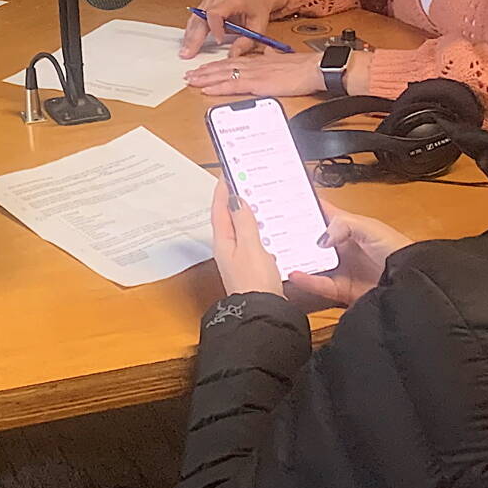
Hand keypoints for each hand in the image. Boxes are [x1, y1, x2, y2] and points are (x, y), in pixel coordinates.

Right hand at [179, 0, 286, 58]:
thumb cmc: (257, 10)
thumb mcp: (259, 27)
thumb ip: (247, 42)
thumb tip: (233, 55)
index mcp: (233, 0)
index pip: (216, 12)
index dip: (215, 27)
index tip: (219, 41)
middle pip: (201, 16)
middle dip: (194, 36)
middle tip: (188, 53)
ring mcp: (210, 0)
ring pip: (195, 18)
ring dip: (190, 35)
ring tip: (185, 51)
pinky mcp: (205, 5)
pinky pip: (195, 18)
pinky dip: (191, 31)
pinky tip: (188, 43)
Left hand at [187, 49, 324, 99]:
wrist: (314, 68)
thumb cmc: (303, 67)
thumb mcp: (283, 60)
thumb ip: (273, 58)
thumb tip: (269, 55)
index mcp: (258, 61)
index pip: (231, 62)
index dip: (215, 66)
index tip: (202, 68)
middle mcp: (252, 65)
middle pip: (222, 68)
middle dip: (204, 72)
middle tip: (188, 75)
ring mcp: (254, 73)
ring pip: (223, 75)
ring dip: (205, 78)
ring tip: (191, 80)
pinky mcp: (258, 83)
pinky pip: (233, 85)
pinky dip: (218, 87)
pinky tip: (207, 89)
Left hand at [210, 182, 286, 297]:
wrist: (262, 314)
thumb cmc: (255, 283)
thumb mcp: (250, 247)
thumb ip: (244, 222)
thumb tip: (236, 199)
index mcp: (223, 241)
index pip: (220, 209)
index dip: (222, 190)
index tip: (226, 173)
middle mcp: (228, 249)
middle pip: (228, 218)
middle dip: (233, 199)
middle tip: (241, 182)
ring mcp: (239, 259)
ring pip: (240, 229)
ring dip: (246, 214)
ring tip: (255, 199)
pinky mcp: (251, 267)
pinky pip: (252, 242)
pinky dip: (258, 231)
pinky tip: (268, 229)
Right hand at [285, 205, 411, 309]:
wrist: (411, 282)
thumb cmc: (397, 249)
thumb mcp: (369, 228)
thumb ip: (342, 225)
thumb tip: (319, 238)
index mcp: (348, 226)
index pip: (321, 211)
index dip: (304, 204)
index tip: (283, 199)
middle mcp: (341, 246)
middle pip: (311, 238)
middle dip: (293, 234)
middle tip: (270, 230)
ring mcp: (340, 267)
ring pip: (311, 262)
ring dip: (296, 258)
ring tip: (278, 253)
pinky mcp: (342, 289)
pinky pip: (319, 284)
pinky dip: (306, 280)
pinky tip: (296, 274)